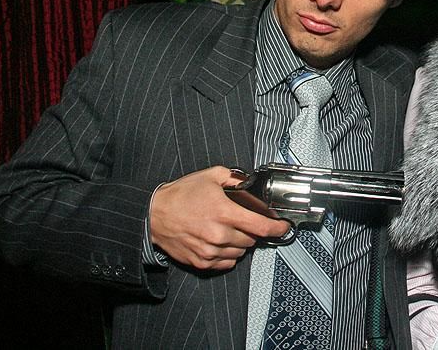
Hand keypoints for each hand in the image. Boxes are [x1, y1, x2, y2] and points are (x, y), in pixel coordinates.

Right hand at [150, 166, 290, 269]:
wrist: (154, 215)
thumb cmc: (180, 196)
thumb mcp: (210, 176)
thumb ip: (234, 177)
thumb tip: (249, 181)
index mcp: (224, 212)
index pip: (261, 226)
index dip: (277, 228)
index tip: (283, 227)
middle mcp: (219, 234)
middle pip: (252, 239)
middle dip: (251, 230)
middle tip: (241, 221)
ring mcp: (210, 250)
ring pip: (240, 252)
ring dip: (239, 242)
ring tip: (226, 229)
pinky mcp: (202, 262)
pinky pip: (226, 263)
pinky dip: (228, 254)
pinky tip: (219, 241)